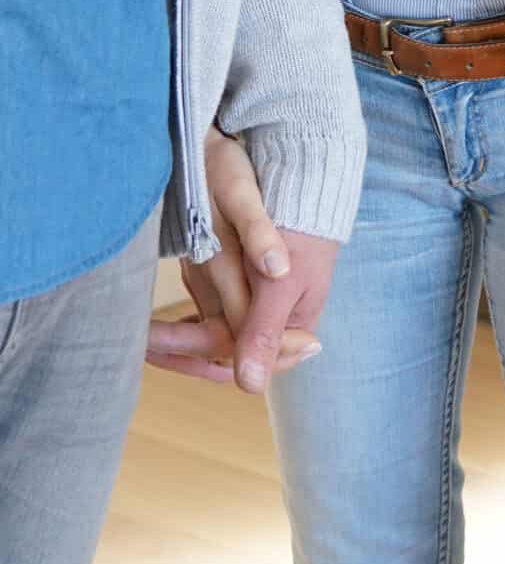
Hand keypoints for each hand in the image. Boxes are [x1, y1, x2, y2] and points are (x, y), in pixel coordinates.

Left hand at [145, 128, 336, 395]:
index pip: (242, 359)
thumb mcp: (281, 280)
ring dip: (175, 338)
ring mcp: (257, 304)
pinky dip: (183, 320)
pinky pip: (207, 315)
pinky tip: (158, 322)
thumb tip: (250, 388)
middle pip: (221, 351)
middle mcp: (275, 321)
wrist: (307, 176)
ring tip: (139, 333)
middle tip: (140, 339)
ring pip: (209, 336)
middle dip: (180, 348)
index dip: (199, 358)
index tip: (156, 346)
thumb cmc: (301, 228)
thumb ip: (264, 330)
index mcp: (295, 326)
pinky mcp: (242, 287)